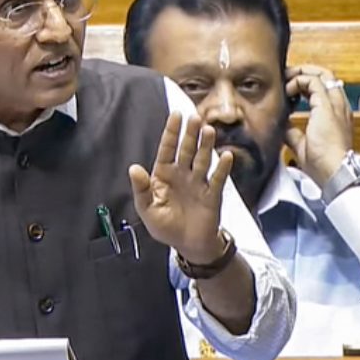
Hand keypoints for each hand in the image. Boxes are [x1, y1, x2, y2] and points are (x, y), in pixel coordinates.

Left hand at [129, 112, 232, 263]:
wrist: (188, 244)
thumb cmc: (166, 226)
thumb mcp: (147, 209)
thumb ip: (141, 189)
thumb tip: (134, 168)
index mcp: (164, 175)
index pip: (167, 149)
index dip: (171, 133)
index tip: (176, 115)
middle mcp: (182, 174)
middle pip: (186, 150)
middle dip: (190, 134)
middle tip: (194, 117)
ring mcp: (198, 183)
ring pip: (202, 160)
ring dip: (205, 145)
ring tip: (208, 130)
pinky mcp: (212, 195)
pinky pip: (217, 179)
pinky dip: (222, 168)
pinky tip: (226, 155)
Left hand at [284, 65, 353, 185]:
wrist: (335, 172)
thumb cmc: (324, 166)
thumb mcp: (303, 145)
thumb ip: (293, 133)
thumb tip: (282, 126)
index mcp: (337, 115)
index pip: (325, 89)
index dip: (306, 85)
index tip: (290, 90)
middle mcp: (340, 107)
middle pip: (326, 76)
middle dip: (305, 72)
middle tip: (287, 76)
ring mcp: (336, 105)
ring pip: (323, 74)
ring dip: (302, 72)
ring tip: (286, 78)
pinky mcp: (327, 106)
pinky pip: (313, 81)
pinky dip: (298, 81)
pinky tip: (287, 91)